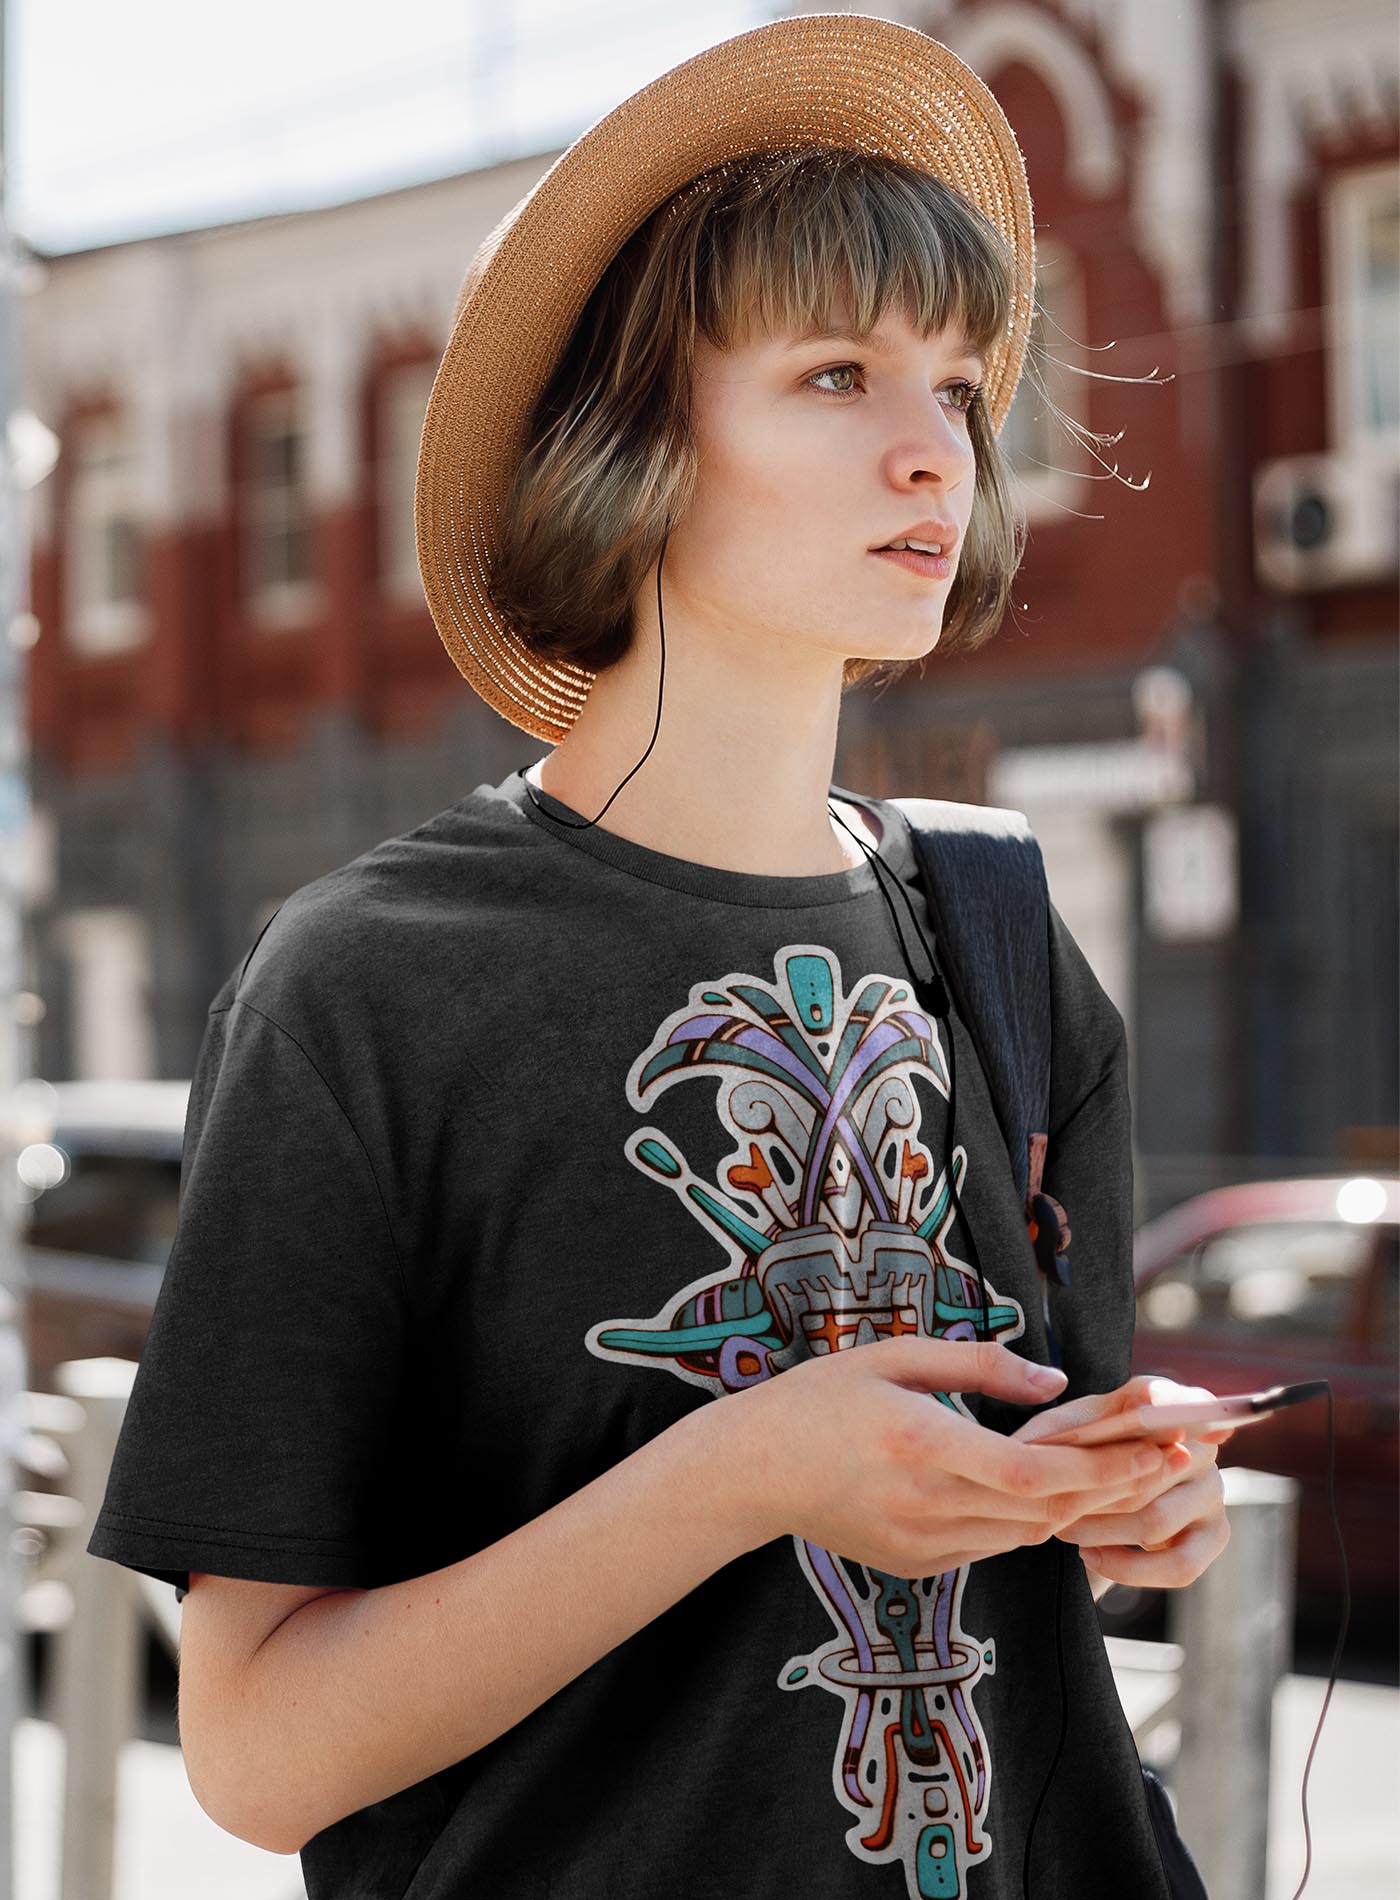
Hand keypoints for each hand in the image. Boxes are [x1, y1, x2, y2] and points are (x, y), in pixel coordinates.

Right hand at [729, 1338, 1181, 1577]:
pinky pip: (990, 1547)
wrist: (749, 1472)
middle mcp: (927, 1504)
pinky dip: (1025, 1523)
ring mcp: (920, 1544)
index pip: (1035, 1474)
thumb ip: (978, 1366)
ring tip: (1118, 1476)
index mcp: (923, 1444)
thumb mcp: (893, 1358)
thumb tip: (1056, 1380)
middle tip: (1160, 1463)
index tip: (1152, 1451)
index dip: (1102, 1470)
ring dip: (1073, 1509)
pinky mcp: (914, 1565)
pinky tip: (1042, 1495)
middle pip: (1045, 1512)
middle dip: (1110, 1490)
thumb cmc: (819, 1400)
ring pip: (1025, 1536)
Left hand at [1011, 1374, 1233, 1588]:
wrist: (1099, 1500)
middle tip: (1053, 1503)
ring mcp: (1212, 1489)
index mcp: (1165, 1405)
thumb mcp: (1066, 1432)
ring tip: (1066, 1530)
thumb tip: (1046, 1443)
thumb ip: (1066, 1428)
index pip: (1173, 1398)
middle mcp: (1196, 1444)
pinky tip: (1094, 1556)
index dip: (1165, 1402)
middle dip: (1095, 1492)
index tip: (1150, 1408)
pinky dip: (1130, 1569)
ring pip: (1158, 1520)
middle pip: (1151, 1470)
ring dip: (1103, 1531)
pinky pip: (1180, 1564)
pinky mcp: (1215, 1534)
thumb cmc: (1079, 1456)